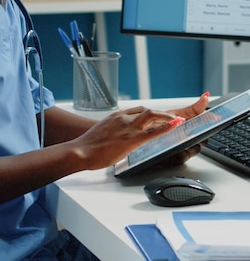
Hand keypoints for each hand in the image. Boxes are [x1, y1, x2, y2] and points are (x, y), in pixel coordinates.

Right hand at [70, 93, 209, 170]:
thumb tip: (121, 113)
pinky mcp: (131, 139)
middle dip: (162, 114)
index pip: (138, 110)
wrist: (82, 150)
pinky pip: (152, 131)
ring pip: (152, 116)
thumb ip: (113, 122)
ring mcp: (128, 127)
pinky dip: (165, 127)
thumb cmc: (89, 144)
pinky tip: (174, 126)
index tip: (158, 115)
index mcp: (117, 116)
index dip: (151, 113)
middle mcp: (124, 117)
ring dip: (167, 117)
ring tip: (177, 121)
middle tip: (172, 118)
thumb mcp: (102, 127)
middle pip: (148, 110)